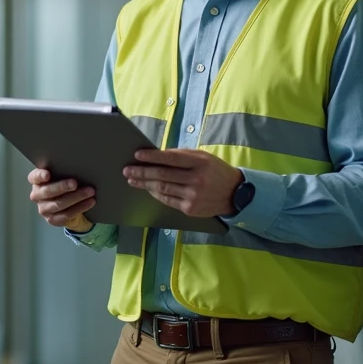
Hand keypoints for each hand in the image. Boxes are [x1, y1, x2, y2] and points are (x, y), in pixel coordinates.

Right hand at [28, 168, 95, 231]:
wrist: (70, 205)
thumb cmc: (65, 185)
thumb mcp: (62, 176)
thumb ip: (63, 171)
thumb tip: (78, 166)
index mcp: (37, 182)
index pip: (34, 177)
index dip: (40, 176)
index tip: (47, 174)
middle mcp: (37, 195)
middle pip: (48, 191)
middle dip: (62, 187)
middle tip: (75, 183)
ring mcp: (43, 209)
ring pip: (59, 204)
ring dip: (76, 197)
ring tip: (90, 192)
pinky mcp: (52, 220)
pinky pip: (66, 215)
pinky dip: (80, 208)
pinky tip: (90, 202)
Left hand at [123, 149, 242, 217]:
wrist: (235, 193)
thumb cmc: (214, 171)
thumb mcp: (203, 157)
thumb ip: (182, 155)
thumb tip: (157, 155)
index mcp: (200, 163)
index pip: (171, 158)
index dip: (153, 157)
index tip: (138, 155)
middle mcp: (196, 180)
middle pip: (163, 175)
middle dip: (142, 172)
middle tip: (127, 170)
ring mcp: (193, 196)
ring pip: (162, 189)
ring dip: (144, 184)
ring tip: (132, 179)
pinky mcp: (190, 209)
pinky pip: (167, 200)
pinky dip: (155, 194)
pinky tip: (147, 189)